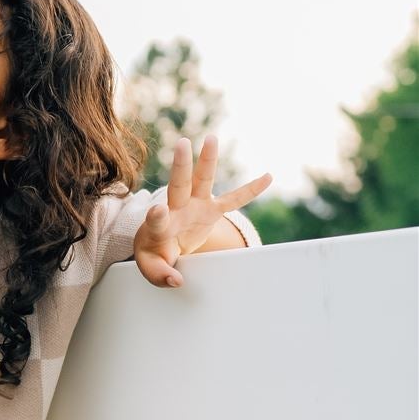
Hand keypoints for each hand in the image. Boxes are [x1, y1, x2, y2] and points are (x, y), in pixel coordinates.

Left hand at [133, 135, 271, 287]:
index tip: (157, 210)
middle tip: (181, 144)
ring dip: (207, 160)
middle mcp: (176, 209)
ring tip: (212, 138)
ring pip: (202, 181)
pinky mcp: (211, 210)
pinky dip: (250, 190)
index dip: (157, 216)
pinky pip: (234, 200)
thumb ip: (160, 275)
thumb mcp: (151, 268)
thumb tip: (176, 280)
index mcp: (158, 227)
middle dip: (180, 166)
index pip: (157, 221)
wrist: (163, 243)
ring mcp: (195, 206)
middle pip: (178, 186)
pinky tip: (268, 177)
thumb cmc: (155, 254)